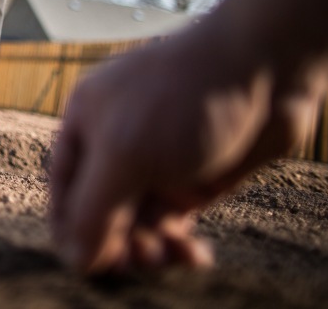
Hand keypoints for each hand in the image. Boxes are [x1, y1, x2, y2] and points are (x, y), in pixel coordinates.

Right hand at [48, 20, 327, 275]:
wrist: (264, 64)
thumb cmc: (182, 96)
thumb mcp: (123, 156)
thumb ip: (92, 209)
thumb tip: (74, 258)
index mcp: (84, 124)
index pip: (63, 189)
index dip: (70, 229)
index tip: (88, 263)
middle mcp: (117, 144)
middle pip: (101, 210)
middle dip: (115, 241)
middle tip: (136, 262)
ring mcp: (157, 161)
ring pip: (138, 222)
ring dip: (149, 249)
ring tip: (169, 258)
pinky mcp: (195, 175)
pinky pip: (175, 221)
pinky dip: (180, 245)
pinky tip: (195, 256)